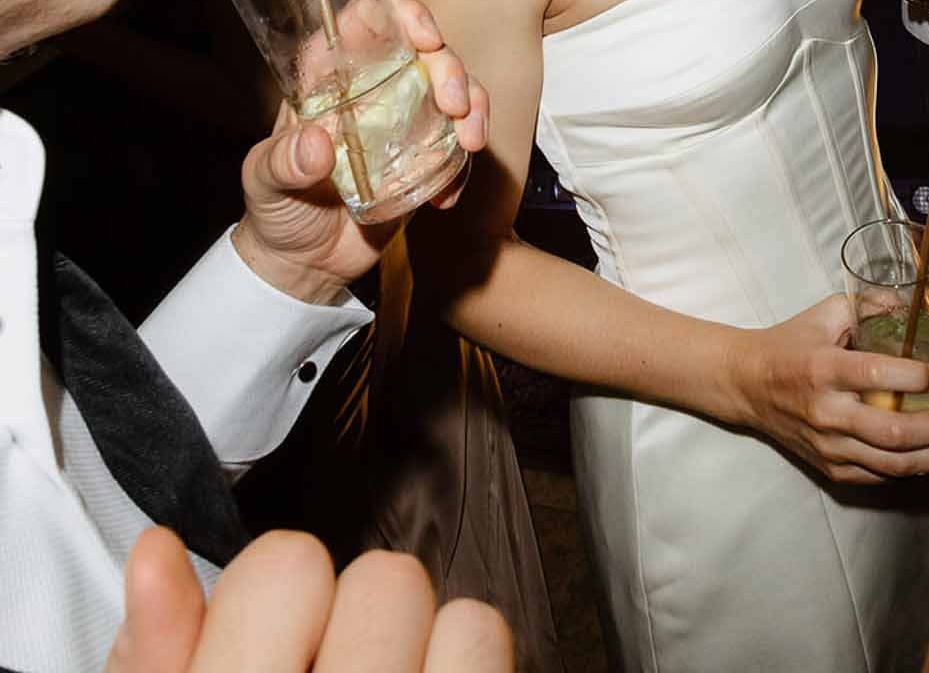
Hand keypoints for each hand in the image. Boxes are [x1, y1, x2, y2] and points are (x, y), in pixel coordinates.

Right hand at [104, 526, 512, 672]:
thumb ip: (151, 656)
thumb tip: (156, 551)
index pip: (288, 565)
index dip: (276, 601)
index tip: (270, 646)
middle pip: (386, 580)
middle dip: (356, 625)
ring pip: (464, 615)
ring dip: (426, 654)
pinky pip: (493, 644)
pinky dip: (467, 668)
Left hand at [234, 0, 490, 305]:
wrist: (303, 264)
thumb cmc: (275, 209)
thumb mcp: (264, 182)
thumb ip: (283, 162)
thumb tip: (317, 144)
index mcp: (329, 75)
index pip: (367, 18)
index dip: (401, 14)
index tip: (425, 38)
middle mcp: (372, 87)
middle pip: (423, 49)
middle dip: (450, 67)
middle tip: (455, 105)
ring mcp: (403, 120)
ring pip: (453, 87)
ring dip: (473, 105)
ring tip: (470, 141)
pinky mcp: (424, 156)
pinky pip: (458, 144)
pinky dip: (464, 165)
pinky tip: (446, 198)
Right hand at [730, 296, 928, 484]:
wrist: (748, 385)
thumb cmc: (791, 344)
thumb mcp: (825, 313)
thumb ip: (868, 305)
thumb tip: (911, 306)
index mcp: (824, 368)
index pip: (876, 376)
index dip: (915, 378)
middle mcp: (827, 412)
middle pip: (893, 433)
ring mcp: (828, 446)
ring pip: (893, 465)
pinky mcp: (830, 469)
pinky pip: (879, 477)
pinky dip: (911, 469)